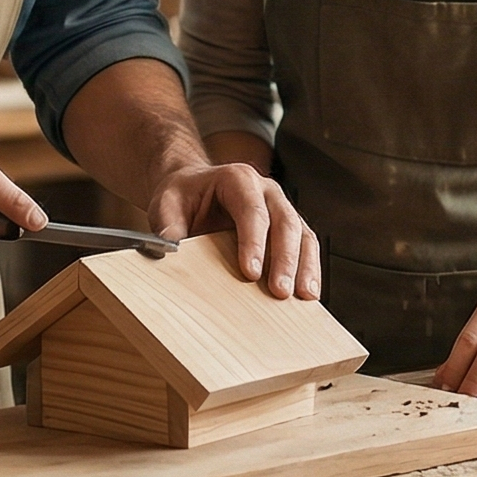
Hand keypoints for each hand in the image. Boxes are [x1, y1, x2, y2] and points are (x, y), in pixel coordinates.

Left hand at [145, 162, 319, 299]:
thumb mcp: (167, 203)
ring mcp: (281, 208)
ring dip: (304, 266)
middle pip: (284, 222)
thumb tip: (169, 249)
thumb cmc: (183, 195)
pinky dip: (309, 269)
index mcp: (238, 179)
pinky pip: (306, 246)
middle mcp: (266, 190)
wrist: (194, 188)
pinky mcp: (288, 228)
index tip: (250, 272)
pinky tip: (308, 294)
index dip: (254, 241)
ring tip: (303, 297)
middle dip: (285, 259)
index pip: (252, 210)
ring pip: (302, 234)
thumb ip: (168, 224)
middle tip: (279, 291)